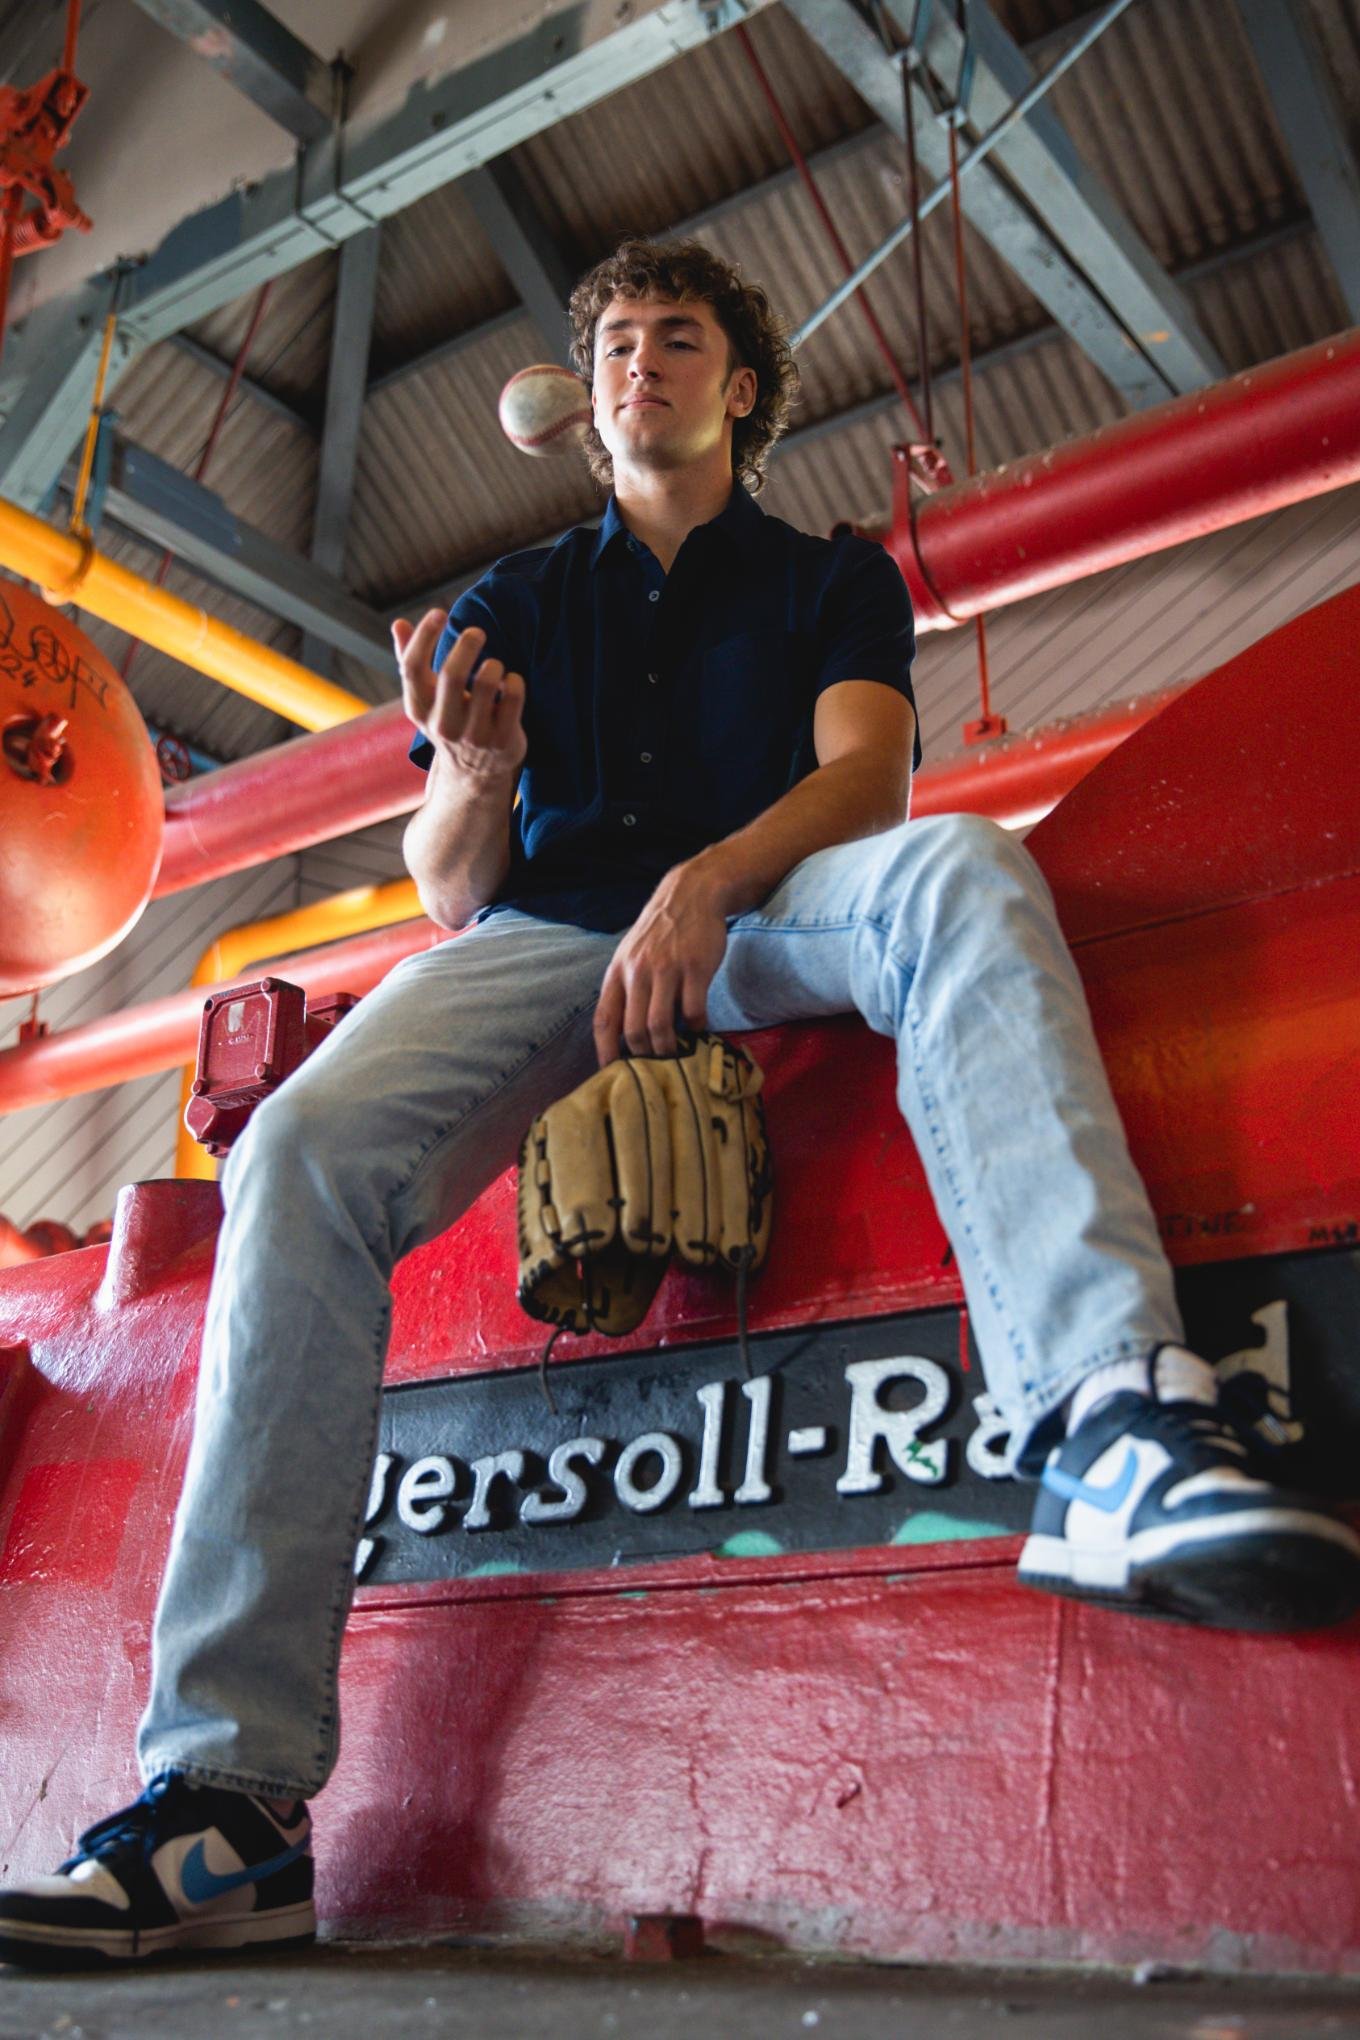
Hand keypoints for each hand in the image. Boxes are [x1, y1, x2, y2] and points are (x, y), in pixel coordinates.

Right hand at [392, 611, 526, 790]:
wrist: (473, 774)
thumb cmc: (448, 720)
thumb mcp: (426, 698)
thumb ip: (411, 661)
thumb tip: (398, 623)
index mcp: (419, 709)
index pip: (412, 667)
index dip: (424, 635)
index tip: (439, 613)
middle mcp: (443, 725)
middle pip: (452, 674)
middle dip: (466, 644)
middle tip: (477, 632)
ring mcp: (474, 736)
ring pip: (487, 683)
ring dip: (493, 665)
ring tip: (494, 665)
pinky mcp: (503, 741)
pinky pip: (513, 697)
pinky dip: (514, 681)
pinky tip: (511, 681)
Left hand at [593, 862, 730, 1067]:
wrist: (691, 894)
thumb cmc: (660, 930)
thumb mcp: (631, 953)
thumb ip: (627, 987)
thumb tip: (626, 1032)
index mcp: (618, 972)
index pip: (604, 1020)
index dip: (605, 1052)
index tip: (612, 1074)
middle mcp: (637, 972)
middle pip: (633, 1030)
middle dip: (644, 1057)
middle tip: (656, 1067)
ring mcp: (667, 970)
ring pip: (660, 1026)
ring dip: (669, 1048)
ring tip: (677, 1054)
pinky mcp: (695, 968)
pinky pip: (692, 1011)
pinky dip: (696, 1028)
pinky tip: (699, 1028)